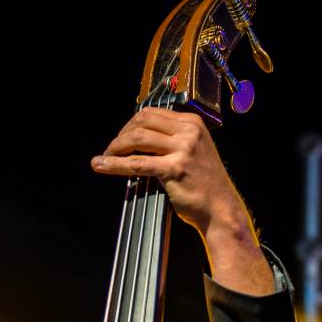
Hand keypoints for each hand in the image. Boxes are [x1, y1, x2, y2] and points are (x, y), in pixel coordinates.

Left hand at [91, 108, 273, 294]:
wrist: (220, 208)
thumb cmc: (205, 183)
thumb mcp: (193, 150)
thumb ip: (171, 139)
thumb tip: (137, 137)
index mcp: (192, 123)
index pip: (152, 113)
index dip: (130, 124)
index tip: (121, 137)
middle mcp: (189, 131)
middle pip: (142, 121)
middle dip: (121, 134)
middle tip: (111, 148)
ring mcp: (183, 149)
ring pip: (137, 138)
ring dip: (115, 147)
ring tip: (105, 156)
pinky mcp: (174, 168)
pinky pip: (136, 163)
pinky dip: (114, 164)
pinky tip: (101, 165)